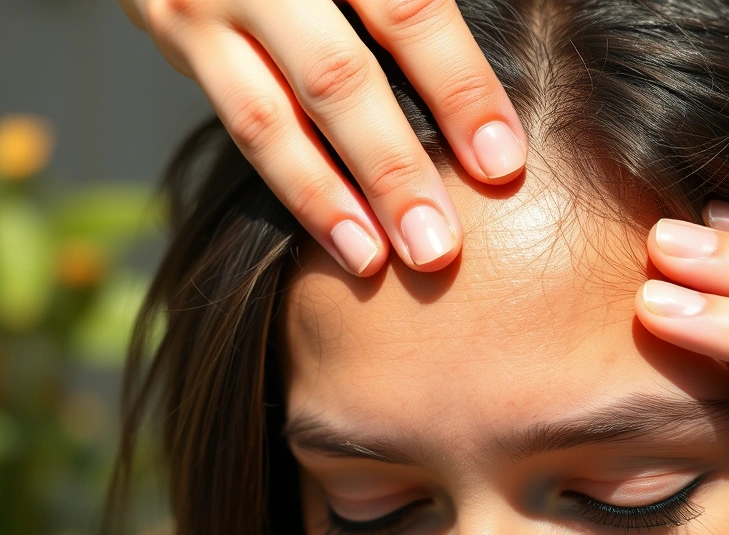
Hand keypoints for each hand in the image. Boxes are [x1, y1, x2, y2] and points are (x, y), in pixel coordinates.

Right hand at [120, 0, 526, 274]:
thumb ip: (419, 8)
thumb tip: (504, 77)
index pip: (411, 11)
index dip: (460, 88)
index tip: (503, 163)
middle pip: (338, 77)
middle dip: (393, 168)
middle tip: (438, 247)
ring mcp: (204, 1)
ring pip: (269, 117)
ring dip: (327, 199)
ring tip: (377, 261)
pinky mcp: (171, 32)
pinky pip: (236, 123)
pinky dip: (292, 185)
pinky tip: (337, 234)